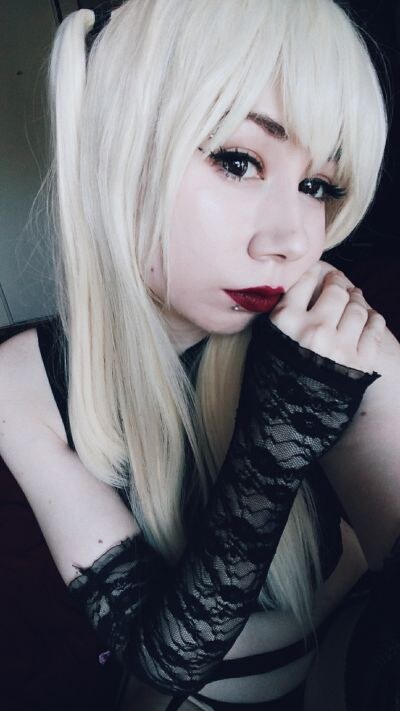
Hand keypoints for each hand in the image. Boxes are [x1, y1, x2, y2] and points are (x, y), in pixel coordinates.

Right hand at [269, 261, 385, 373]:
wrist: (284, 422)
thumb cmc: (270, 380)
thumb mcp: (264, 342)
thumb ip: (279, 315)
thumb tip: (298, 287)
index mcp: (284, 322)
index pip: (305, 280)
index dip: (314, 272)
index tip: (317, 272)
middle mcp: (312, 330)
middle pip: (335, 291)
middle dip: (339, 283)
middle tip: (338, 284)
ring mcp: (338, 347)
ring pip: (358, 308)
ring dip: (357, 300)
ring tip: (354, 299)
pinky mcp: (358, 363)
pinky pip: (374, 328)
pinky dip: (373, 319)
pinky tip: (368, 318)